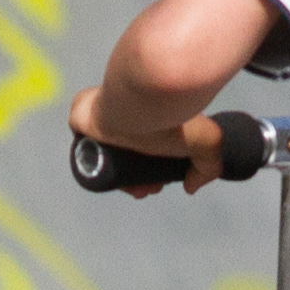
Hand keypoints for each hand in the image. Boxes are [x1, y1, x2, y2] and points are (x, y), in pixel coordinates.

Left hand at [65, 84, 224, 195]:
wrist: (148, 100)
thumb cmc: (173, 117)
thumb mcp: (204, 140)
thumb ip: (208, 165)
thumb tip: (191, 187)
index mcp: (148, 113)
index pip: (144, 145)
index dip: (150, 171)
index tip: (158, 184)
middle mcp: (124, 112)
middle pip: (124, 155)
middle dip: (137, 178)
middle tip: (148, 189)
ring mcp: (101, 113)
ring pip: (105, 154)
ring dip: (118, 177)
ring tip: (135, 189)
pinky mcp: (80, 115)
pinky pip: (82, 146)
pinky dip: (91, 164)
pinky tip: (106, 179)